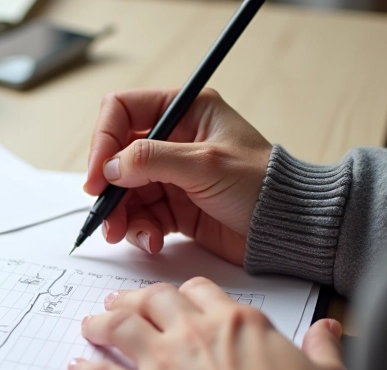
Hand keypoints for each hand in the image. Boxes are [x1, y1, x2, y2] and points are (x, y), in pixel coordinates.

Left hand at [67, 278, 345, 369]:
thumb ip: (324, 349)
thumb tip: (329, 328)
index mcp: (236, 323)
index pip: (200, 290)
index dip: (182, 293)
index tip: (172, 299)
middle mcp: (192, 333)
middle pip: (152, 300)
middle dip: (134, 299)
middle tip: (120, 303)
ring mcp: (160, 363)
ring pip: (118, 327)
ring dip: (101, 324)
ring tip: (91, 325)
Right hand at [85, 88, 272, 264]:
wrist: (289, 230)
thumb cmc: (262, 186)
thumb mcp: (204, 164)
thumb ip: (151, 160)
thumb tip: (109, 167)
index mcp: (185, 111)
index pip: (122, 111)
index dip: (103, 141)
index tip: (97, 177)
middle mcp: (174, 139)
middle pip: (117, 157)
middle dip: (109, 189)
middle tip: (107, 217)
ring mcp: (172, 174)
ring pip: (124, 191)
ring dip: (121, 215)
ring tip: (129, 235)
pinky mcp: (175, 206)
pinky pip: (140, 215)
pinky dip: (140, 230)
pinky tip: (154, 241)